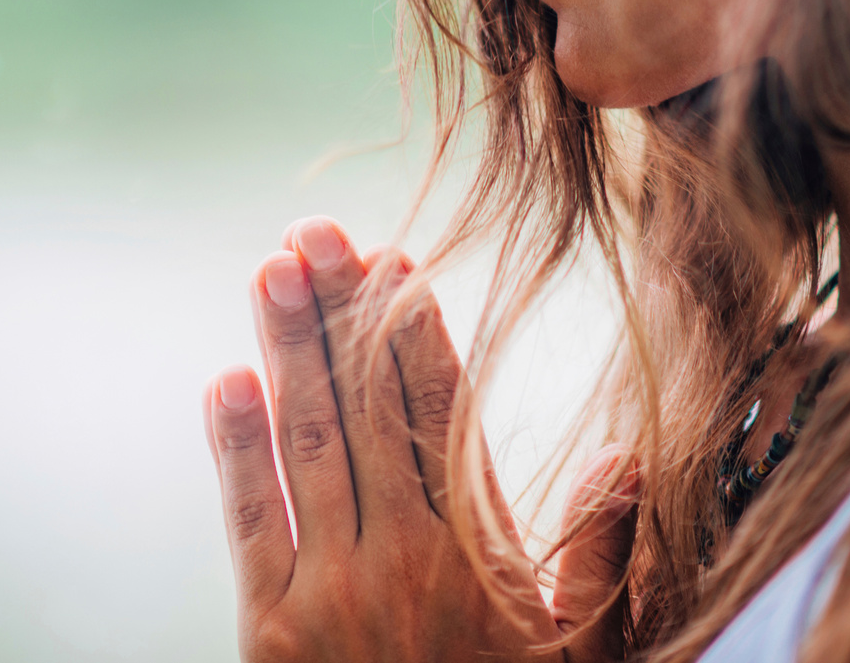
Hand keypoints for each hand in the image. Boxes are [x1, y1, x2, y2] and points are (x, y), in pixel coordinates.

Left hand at [202, 215, 638, 662]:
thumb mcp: (588, 657)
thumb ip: (603, 559)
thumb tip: (623, 454)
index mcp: (479, 554)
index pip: (442, 414)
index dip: (416, 332)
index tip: (398, 261)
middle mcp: (403, 558)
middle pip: (366, 407)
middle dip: (339, 311)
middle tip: (313, 229)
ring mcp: (330, 592)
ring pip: (306, 444)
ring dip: (285, 350)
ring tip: (271, 269)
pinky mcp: (272, 632)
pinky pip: (249, 521)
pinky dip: (234, 448)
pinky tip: (226, 380)